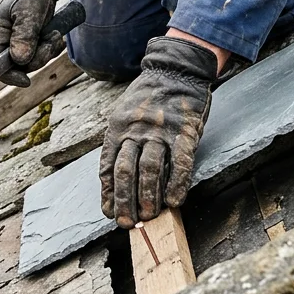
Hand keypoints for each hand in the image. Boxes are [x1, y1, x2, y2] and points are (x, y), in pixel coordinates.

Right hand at [0, 0, 69, 86]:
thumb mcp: (29, 12)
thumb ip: (24, 35)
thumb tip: (19, 60)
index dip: (8, 76)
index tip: (26, 80)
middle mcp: (0, 40)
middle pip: (16, 66)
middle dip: (37, 58)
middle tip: (51, 40)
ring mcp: (12, 41)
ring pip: (30, 62)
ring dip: (46, 51)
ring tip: (55, 34)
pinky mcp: (25, 41)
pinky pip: (37, 55)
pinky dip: (49, 48)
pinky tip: (55, 35)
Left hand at [100, 36, 216, 227]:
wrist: (176, 70)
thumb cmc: (149, 97)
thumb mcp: (124, 114)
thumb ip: (121, 141)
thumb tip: (115, 177)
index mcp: (118, 127)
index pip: (108, 166)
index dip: (108, 193)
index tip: (109, 213)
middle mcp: (136, 130)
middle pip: (126, 171)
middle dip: (125, 201)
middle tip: (128, 223)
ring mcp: (160, 131)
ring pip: (149, 169)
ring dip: (148, 197)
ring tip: (149, 217)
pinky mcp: (184, 131)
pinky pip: (180, 162)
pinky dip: (176, 184)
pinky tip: (174, 202)